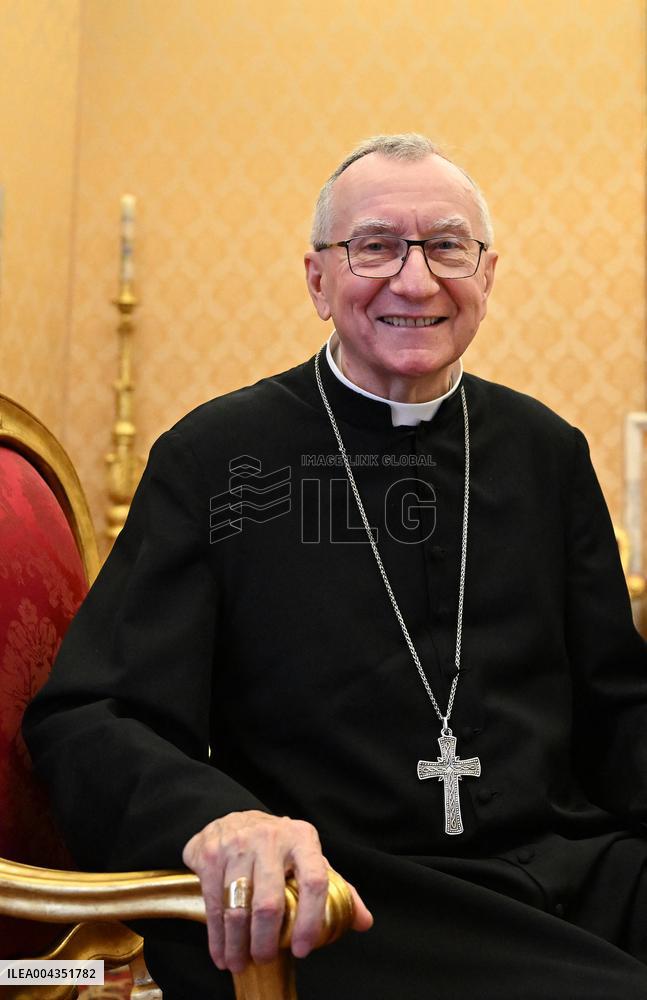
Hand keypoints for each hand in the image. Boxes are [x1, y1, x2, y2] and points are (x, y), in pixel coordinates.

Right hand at [182, 809, 372, 972]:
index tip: (303, 949)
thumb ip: (338, 888)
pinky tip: (222, 953)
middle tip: (265, 958)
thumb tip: (364, 921)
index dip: (311, 919)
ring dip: (238, 943)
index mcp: (303, 839)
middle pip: (270, 901)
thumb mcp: (310, 858)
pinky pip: (214, 902)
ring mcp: (238, 843)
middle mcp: (271, 837)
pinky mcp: (211, 853)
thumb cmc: (280, 847)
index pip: (315, 880)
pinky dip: (217, 936)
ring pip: (238, 906)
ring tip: (240, 963)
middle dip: (266, 940)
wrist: (236, 818)